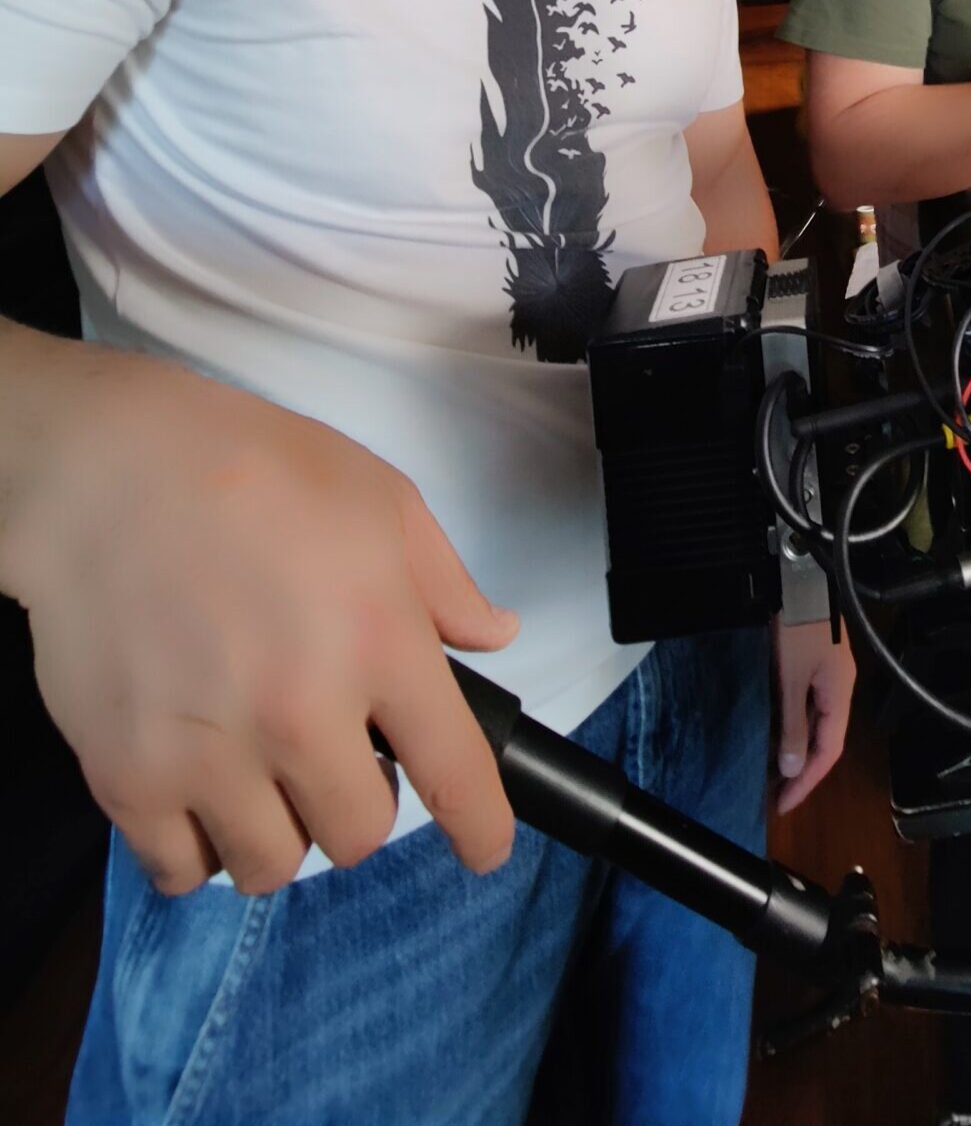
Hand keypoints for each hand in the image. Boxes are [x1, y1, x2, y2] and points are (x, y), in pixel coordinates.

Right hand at [0, 361, 519, 896]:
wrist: (107, 474)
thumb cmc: (252, 471)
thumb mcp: (383, 501)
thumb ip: (445, 584)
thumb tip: (492, 637)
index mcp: (380, 643)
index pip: (453, 771)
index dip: (479, 825)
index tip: (484, 848)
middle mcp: (302, 714)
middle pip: (360, 834)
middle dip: (360, 805)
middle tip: (338, 761)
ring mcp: (212, 755)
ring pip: (272, 866)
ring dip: (280, 832)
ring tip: (264, 777)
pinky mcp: (129, 778)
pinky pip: (181, 869)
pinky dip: (197, 849)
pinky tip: (200, 797)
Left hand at [771, 615, 855, 813]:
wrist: (800, 577)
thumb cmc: (798, 627)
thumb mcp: (791, 679)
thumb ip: (794, 724)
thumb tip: (793, 768)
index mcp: (839, 694)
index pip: (828, 752)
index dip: (807, 782)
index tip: (783, 805)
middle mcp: (838, 686)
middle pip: (823, 739)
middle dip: (800, 769)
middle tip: (774, 793)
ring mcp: (826, 672)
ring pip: (814, 722)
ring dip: (794, 747)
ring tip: (770, 769)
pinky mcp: (813, 660)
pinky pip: (805, 704)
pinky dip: (790, 724)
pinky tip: (773, 731)